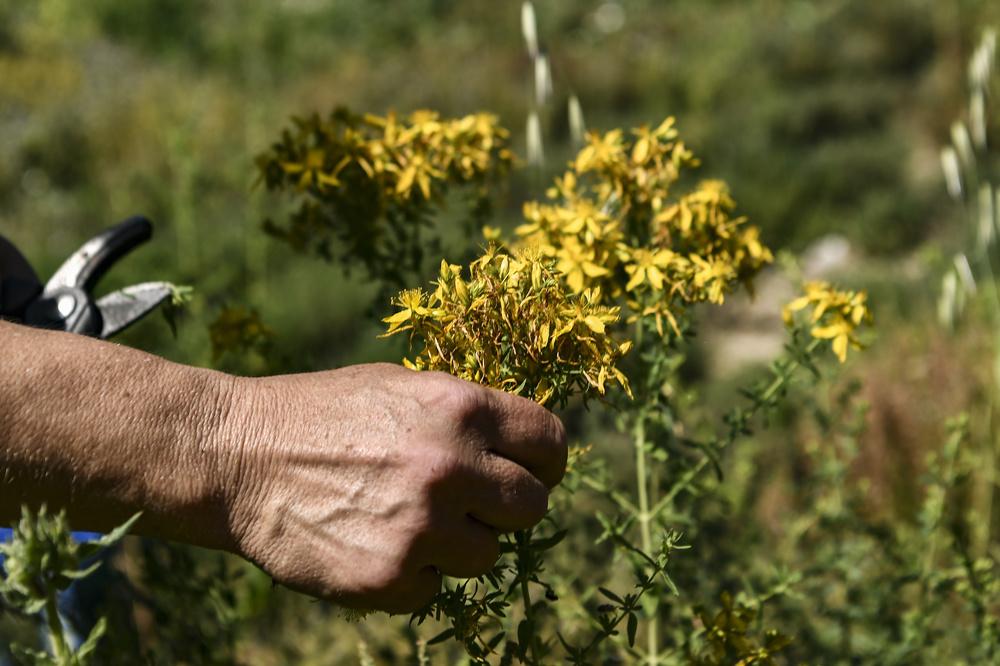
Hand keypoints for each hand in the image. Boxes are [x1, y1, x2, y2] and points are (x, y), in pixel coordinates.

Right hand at [220, 363, 566, 612]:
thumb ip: (464, 416)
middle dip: (504, 506)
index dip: (544, 460)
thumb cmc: (322, 414)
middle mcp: (450, 466)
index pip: (550, 442)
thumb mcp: (400, 387)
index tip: (530, 470)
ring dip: (456, 543)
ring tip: (404, 518)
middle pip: (532, 505)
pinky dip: (410, 575)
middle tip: (467, 501)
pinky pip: (434, 588)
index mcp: (460, 408)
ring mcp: (422, 526)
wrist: (238, 456)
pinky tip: (372, 542)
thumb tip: (519, 447)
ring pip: (487, 554)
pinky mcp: (390, 576)